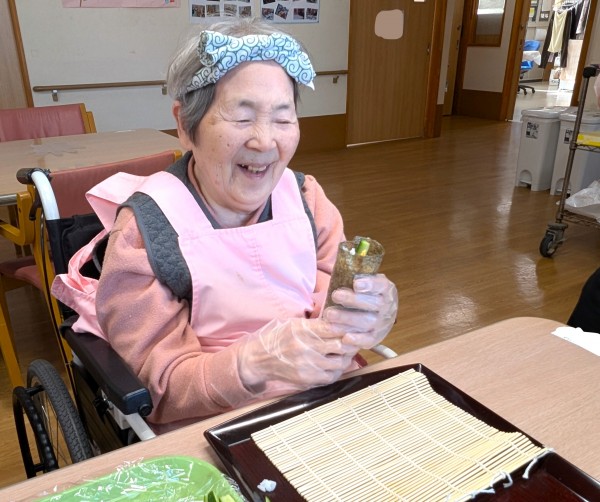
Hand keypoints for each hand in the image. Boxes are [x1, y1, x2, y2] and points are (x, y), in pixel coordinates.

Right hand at [237, 318, 358, 393]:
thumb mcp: (294, 324)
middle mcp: (306, 348)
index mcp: (303, 330)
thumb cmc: (278, 338)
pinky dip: (337, 370)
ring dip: (346, 357)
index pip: (334, 326)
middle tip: (355, 339)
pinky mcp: (306, 380)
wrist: (259, 359)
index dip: (349, 326)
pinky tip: (336, 364)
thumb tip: (341, 321)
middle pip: (341, 344)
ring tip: (347, 352)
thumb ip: (316, 324)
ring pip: (339, 362)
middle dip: (351, 342)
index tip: (356, 325)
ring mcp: (307, 366)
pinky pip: (331, 376)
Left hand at [323, 273, 397, 348]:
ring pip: (368, 322)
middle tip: (335, 295)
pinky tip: (345, 338)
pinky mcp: (375, 337)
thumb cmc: (367, 294)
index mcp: (386, 290)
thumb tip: (343, 265)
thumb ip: (358, 275)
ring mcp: (382, 323)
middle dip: (353, 300)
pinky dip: (357, 339)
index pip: (381, 286)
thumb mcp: (368, 281)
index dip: (370, 284)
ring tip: (329, 314)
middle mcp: (387, 307)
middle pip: (374, 304)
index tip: (355, 283)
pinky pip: (368, 340)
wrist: (380, 314)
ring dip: (348, 319)